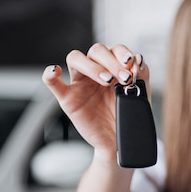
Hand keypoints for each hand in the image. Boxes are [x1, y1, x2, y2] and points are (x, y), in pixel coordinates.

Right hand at [42, 43, 149, 160]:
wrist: (118, 142)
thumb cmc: (127, 116)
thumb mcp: (139, 96)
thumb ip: (141, 77)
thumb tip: (139, 60)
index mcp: (113, 67)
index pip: (114, 49)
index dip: (122, 53)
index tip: (131, 65)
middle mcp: (95, 71)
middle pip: (96, 51)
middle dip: (111, 61)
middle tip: (123, 78)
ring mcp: (80, 83)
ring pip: (75, 59)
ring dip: (92, 66)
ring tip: (107, 80)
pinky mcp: (67, 98)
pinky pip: (53, 83)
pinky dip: (49, 74)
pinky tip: (55, 70)